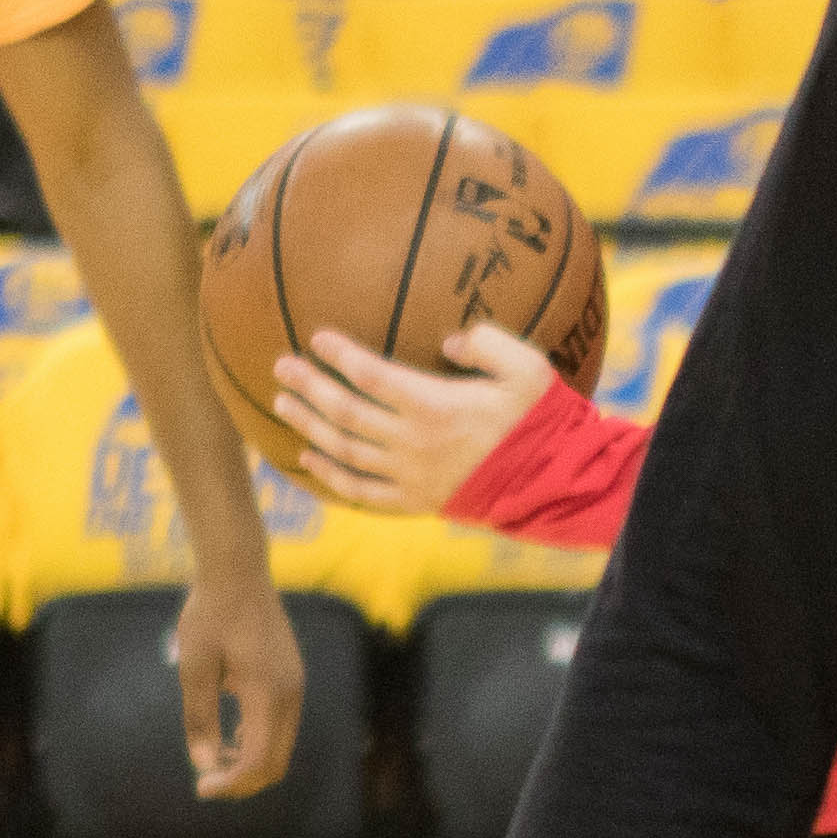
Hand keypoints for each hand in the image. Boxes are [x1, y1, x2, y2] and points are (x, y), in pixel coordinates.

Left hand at [173, 563, 305, 799]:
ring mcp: (296, 687)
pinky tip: (230, 734)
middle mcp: (290, 695)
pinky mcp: (292, 679)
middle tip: (204, 783)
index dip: (230, 783)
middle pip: (275, 763)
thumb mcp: (194, 668)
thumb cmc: (210, 615)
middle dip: (242, 781)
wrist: (238, 573)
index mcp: (268, 694)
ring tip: (213, 758)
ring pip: (281, 747)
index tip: (200, 788)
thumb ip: (199, 718)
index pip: (257, 760)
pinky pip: (282, 727)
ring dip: (249, 762)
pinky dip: (258, 742)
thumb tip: (204, 765)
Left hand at [276, 321, 556, 519]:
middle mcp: (412, 442)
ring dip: (309, 426)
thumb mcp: (529, 367)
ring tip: (282, 404)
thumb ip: (488, 343)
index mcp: (434, 406)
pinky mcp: (416, 500)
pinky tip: (308, 459)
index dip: (340, 355)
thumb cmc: (543, 419)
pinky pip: (361, 491)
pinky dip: (330, 475)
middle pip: (346, 412)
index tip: (316, 337)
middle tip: (281, 367)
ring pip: (345, 450)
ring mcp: (410, 475)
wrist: (555, 483)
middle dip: (309, 387)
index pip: (371, 375)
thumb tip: (449, 339)